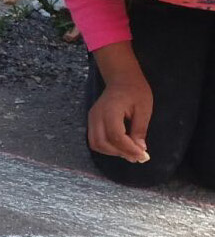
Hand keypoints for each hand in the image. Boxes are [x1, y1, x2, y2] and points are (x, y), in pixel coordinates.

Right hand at [89, 44, 151, 162]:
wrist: (122, 79)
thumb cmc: (135, 91)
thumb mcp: (144, 109)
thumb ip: (140, 130)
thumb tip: (140, 149)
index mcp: (110, 111)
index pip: (116, 136)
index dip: (129, 149)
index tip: (143, 156)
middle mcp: (97, 116)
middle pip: (103, 143)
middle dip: (120, 153)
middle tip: (137, 157)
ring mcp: (92, 119)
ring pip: (96, 144)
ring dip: (112, 152)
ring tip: (129, 153)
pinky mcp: (92, 122)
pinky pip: (95, 140)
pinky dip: (107, 147)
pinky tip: (120, 147)